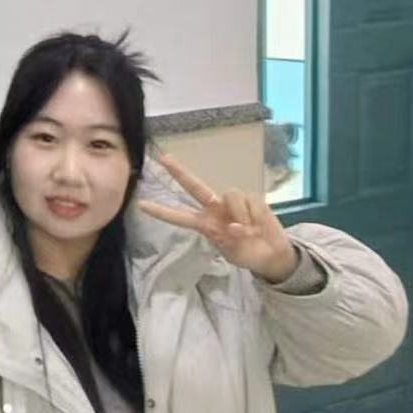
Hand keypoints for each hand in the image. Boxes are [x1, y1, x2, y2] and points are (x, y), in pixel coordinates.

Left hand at [138, 154, 298, 282]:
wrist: (271, 254)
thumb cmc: (247, 253)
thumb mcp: (233, 252)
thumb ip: (230, 238)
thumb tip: (234, 225)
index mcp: (205, 224)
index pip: (180, 217)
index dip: (162, 212)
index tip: (141, 205)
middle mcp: (215, 208)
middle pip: (195, 187)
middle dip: (179, 173)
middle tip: (163, 158)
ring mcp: (232, 202)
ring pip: (230, 196)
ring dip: (241, 216)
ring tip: (248, 231)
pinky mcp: (251, 198)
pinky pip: (249, 202)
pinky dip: (253, 216)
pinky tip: (258, 225)